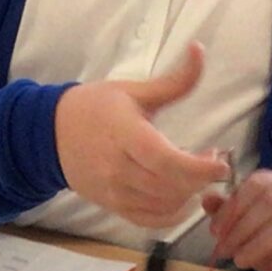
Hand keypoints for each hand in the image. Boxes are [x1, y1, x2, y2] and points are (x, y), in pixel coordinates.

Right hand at [53, 41, 231, 228]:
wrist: (51, 134)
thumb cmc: (95, 107)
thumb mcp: (133, 90)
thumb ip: (173, 80)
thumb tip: (199, 50)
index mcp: (124, 134)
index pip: (165, 160)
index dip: (197, 168)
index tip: (220, 163)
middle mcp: (117, 168)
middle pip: (168, 186)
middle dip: (200, 179)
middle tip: (211, 161)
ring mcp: (114, 191)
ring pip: (162, 205)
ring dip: (189, 194)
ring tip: (196, 174)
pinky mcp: (112, 206)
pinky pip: (148, 220)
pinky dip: (172, 214)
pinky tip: (181, 198)